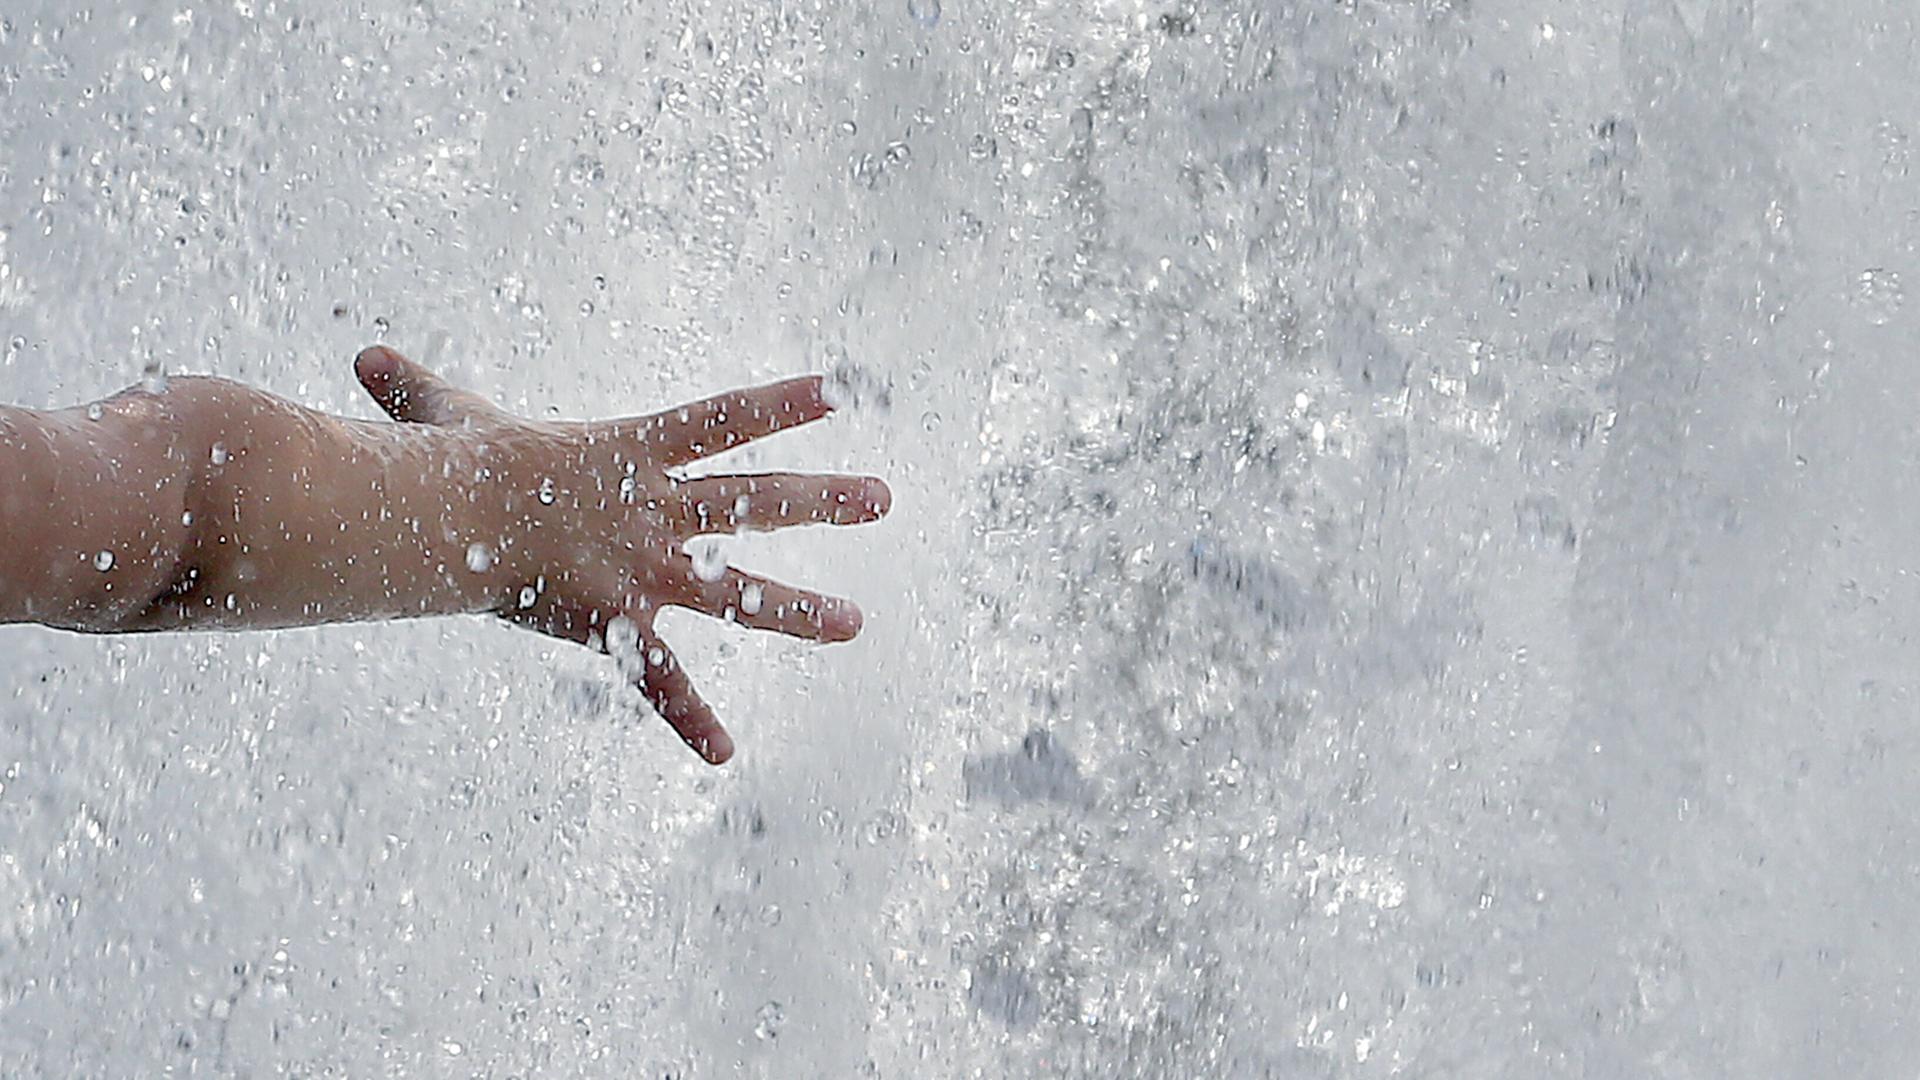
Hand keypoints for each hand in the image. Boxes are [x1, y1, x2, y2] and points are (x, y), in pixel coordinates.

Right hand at [352, 346, 889, 763]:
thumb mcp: (441, 416)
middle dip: (824, 501)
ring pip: (737, 592)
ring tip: (857, 624)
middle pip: (755, 504)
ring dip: (799, 609)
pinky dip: (688, 717)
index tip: (838, 391)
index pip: (721, 421)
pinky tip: (723, 755)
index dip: (778, 407)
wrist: (441, 512)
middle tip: (884, 498)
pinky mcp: (613, 623)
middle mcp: (652, 511)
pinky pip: (657, 678)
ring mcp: (641, 569)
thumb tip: (363, 357)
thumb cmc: (442, 463)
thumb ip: (418, 390)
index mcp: (628, 454)